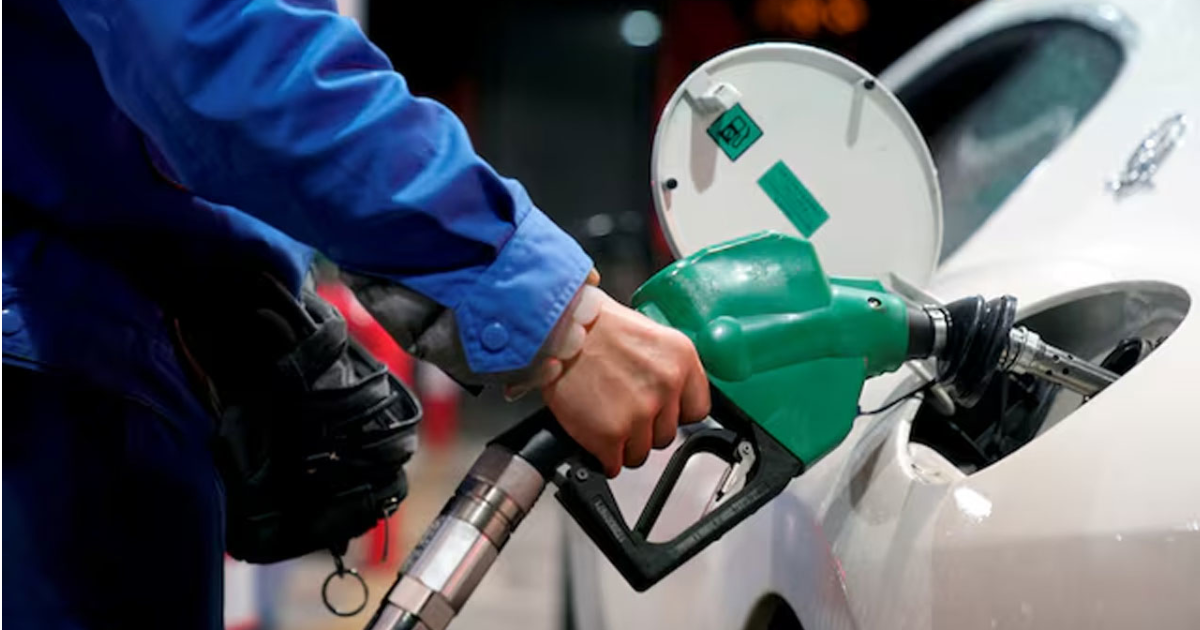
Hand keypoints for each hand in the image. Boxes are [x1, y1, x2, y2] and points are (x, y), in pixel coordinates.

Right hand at [541, 291, 710, 476]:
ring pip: (641, 452)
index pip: (698, 410)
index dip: (674, 414)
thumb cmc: (593, 327)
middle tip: (622, 411)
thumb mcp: (648, 335)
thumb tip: (671, 396)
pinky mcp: (610, 435)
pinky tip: (594, 438)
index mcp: (681, 359)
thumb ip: (666, 368)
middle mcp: (666, 387)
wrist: (556, 329)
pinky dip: (603, 457)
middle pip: (667, 434)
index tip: (661, 414)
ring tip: (604, 420)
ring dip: (623, 444)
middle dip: (645, 429)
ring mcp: (639, 413)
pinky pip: (614, 464)